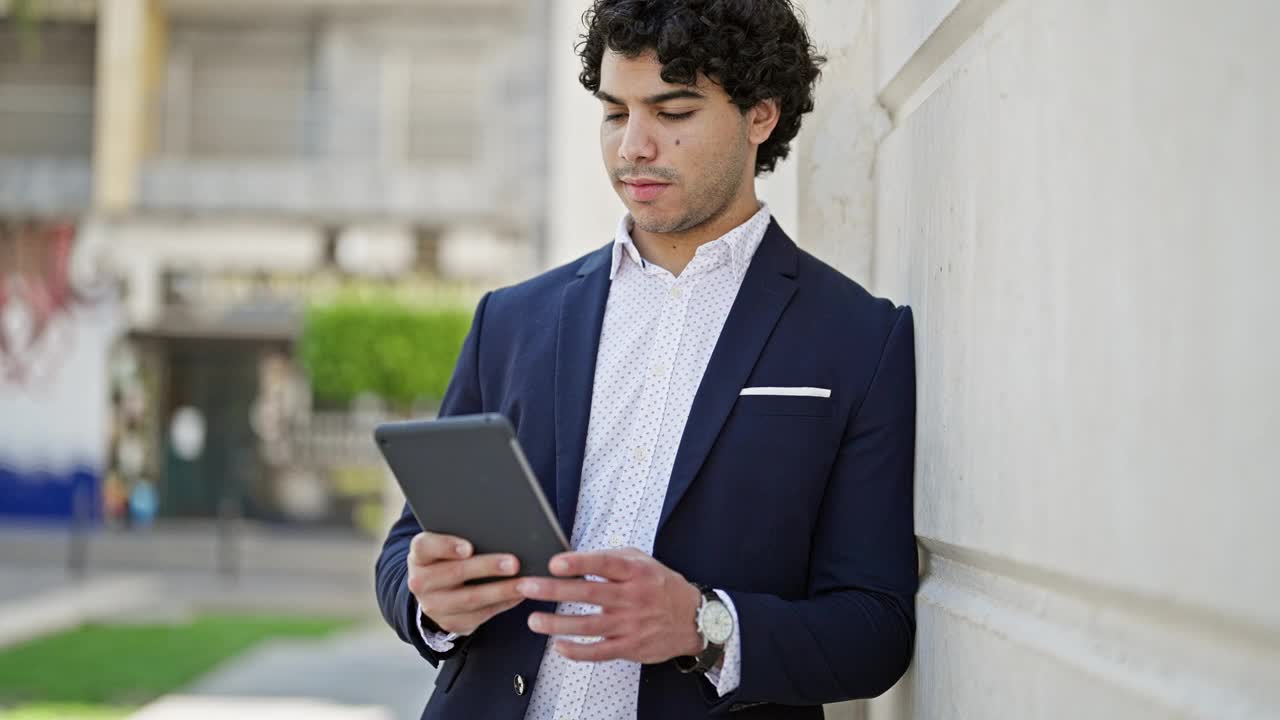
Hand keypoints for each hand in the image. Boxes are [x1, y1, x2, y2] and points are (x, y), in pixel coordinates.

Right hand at [406, 531, 523, 635]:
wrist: (436, 591)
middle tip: (514, 563)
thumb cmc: (450, 557)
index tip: (469, 547)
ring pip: (471, 599)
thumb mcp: (447, 544)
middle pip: (454, 573)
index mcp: (419, 555)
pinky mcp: (451, 623)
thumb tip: (502, 527)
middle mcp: (420, 581)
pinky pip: (481, 615)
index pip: (426, 547)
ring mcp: (433, 606)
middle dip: (487, 567)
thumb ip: (466, 534)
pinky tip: (520, 595)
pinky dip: (503, 604)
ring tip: (525, 583)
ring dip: (502, 590)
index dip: (446, 546)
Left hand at [516, 548, 703, 663]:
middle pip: (588, 593)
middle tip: (527, 587)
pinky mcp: (629, 646)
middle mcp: (632, 597)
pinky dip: (577, 651)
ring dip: (558, 624)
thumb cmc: (661, 585)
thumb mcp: (643, 561)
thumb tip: (576, 557)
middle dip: (554, 590)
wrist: (693, 619)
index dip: (578, 563)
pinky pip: (599, 651)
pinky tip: (558, 646)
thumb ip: (612, 557)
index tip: (554, 563)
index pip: (603, 564)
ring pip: (588, 625)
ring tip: (534, 620)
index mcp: (634, 572)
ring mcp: (630, 624)